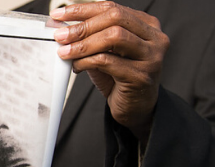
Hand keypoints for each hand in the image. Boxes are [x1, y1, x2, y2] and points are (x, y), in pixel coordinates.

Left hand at [51, 1, 168, 144]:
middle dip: (82, 26)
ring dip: (83, 44)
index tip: (60, 15)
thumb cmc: (119, 79)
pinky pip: (107, 61)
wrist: (135, 108)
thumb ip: (90, 38)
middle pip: (114, 19)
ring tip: (65, 52)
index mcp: (146, 25)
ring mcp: (151, 56)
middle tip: (60, 35)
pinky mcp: (141, 76)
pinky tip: (77, 66)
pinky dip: (86, 62)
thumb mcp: (104, 53)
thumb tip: (62, 28)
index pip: (112, 8)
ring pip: (113, 37)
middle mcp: (154, 38)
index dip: (83, 9)